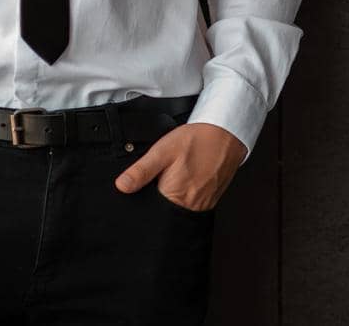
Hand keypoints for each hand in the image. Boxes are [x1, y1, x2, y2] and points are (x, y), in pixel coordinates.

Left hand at [113, 121, 244, 211]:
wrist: (226, 135)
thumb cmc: (198, 141)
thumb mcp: (162, 151)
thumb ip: (141, 170)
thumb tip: (122, 186)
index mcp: (174, 196)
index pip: (150, 212)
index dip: (142, 202)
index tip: (144, 189)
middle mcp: (190, 206)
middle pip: (164, 213)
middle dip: (157, 200)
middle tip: (163, 177)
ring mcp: (202, 205)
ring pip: (178, 209)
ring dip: (172, 197)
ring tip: (175, 176)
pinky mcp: (210, 201)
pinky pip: (191, 204)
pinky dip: (185, 195)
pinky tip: (186, 178)